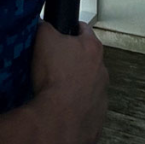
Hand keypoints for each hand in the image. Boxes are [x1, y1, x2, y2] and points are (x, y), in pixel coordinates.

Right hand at [31, 20, 108, 143]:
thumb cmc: (55, 76)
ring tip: (55, 89)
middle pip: (87, 59)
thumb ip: (44, 26)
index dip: (70, 29)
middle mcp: (102, 70)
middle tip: (54, 63)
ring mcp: (101, 96)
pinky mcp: (96, 118)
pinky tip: (60, 108)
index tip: (62, 33)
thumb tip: (42, 24)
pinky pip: (85, 108)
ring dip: (75, 85)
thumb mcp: (43, 38)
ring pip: (88, 84)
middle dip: (72, 60)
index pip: (83, 30)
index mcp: (92, 48)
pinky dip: (75, 107)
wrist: (59, 119)